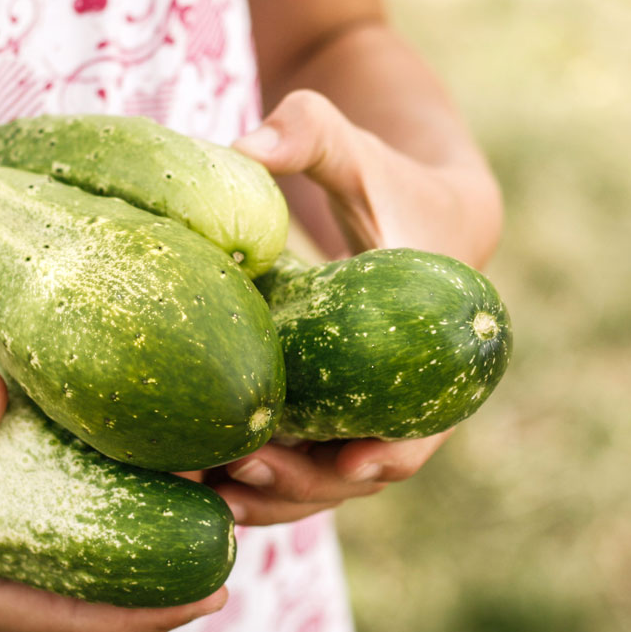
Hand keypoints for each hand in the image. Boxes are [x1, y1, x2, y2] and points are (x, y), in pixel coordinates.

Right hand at [0, 368, 226, 631]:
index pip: (93, 621)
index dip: (163, 608)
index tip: (224, 581)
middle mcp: (10, 582)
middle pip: (117, 592)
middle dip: (181, 565)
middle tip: (244, 508)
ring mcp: (10, 552)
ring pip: (106, 552)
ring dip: (162, 526)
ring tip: (221, 477)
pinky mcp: (6, 515)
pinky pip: (80, 515)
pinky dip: (120, 493)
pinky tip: (151, 449)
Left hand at [222, 89, 499, 525]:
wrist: (407, 209)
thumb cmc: (381, 176)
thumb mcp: (350, 147)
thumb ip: (309, 133)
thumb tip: (246, 146)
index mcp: (433, 342)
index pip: (422, 422)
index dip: (391, 450)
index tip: (350, 464)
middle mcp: (405, 393)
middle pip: (362, 471)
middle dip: (304, 486)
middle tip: (237, 480)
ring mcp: (364, 410)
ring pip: (325, 481)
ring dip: (273, 498)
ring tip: (206, 497)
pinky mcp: (330, 413)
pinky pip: (300, 462)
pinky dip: (257, 480)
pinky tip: (196, 484)